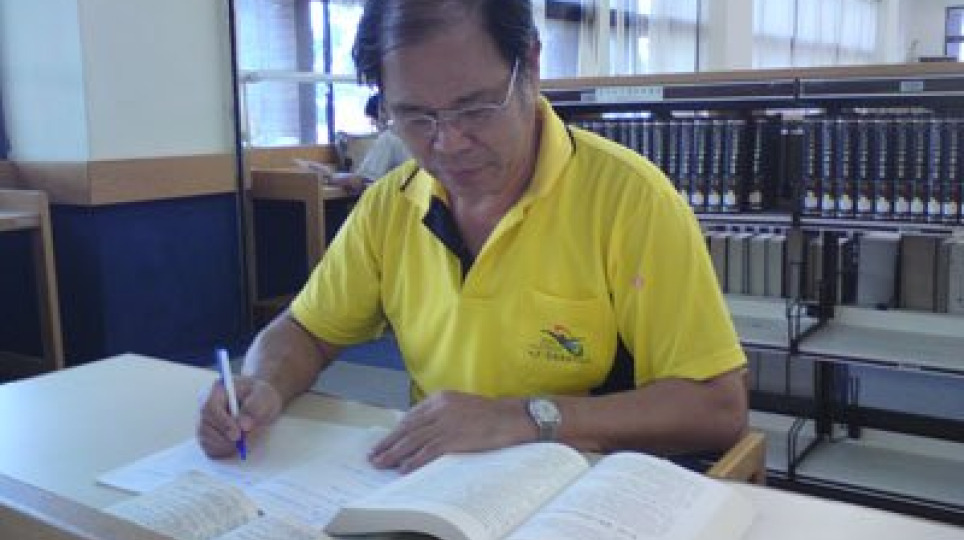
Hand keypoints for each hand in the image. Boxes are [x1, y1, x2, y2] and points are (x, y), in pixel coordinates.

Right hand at [197, 376, 282, 457]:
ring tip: (242, 445)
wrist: (262, 402)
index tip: (238, 435)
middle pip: (204, 425)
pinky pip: (208, 447)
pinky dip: (221, 451)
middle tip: (241, 445)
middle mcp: (207, 405)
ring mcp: (205, 421)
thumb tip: (243, 426)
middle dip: (223, 439)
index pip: (211, 407)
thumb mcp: (264, 397)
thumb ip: (254, 408)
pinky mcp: (208, 435)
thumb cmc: (262, 396)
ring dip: (223, 446)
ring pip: (204, 438)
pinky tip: (234, 448)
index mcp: (218, 390)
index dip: (223, 423)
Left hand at [369, 391, 532, 472]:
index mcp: (439, 399)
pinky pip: (428, 451)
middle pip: (407, 428)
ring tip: (381, 463)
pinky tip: (403, 468)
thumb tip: (422, 431)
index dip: (395, 431)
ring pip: (412, 440)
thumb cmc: (488, 414)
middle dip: (388, 443)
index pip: (410, 417)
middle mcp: (439, 408)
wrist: (510, 418)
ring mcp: (445, 423)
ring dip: (394, 454)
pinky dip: (413, 461)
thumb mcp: (460, 406)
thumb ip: (441, 415)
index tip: (384, 442)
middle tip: (373, 455)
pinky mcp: (453, 438)